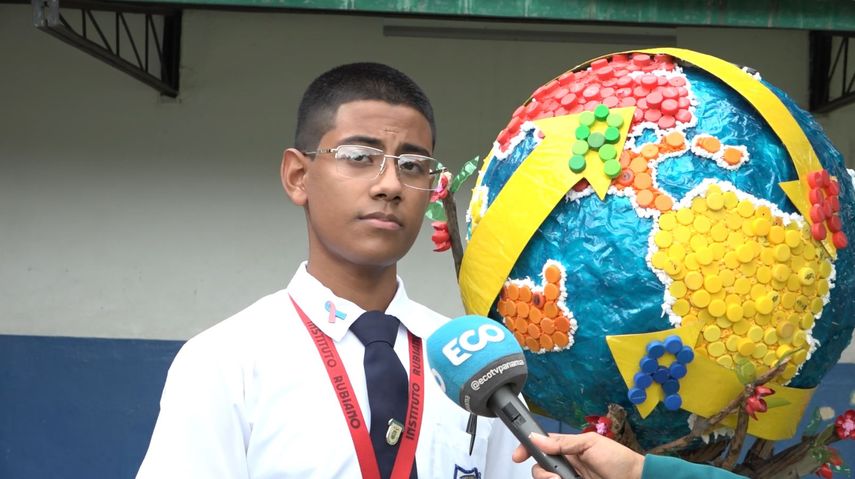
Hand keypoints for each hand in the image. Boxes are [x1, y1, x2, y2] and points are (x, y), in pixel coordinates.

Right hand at [512, 432, 644, 478]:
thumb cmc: (618, 459)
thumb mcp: (590, 444)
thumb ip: (563, 442)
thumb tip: (537, 439)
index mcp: (567, 448)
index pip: (540, 446)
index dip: (526, 449)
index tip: (518, 456)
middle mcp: (566, 465)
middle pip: (540, 468)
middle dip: (542, 473)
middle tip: (556, 476)